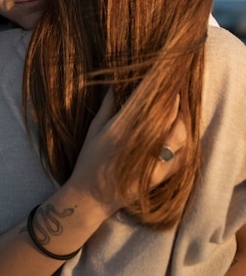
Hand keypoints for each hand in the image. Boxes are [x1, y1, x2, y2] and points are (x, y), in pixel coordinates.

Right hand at [67, 92, 186, 216]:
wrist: (90, 197)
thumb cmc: (88, 160)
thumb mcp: (93, 129)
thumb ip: (107, 105)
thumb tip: (115, 83)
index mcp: (121, 129)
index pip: (148, 103)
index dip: (160, 89)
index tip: (165, 78)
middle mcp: (139, 145)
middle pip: (167, 116)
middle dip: (174, 101)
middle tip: (176, 90)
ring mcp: (152, 162)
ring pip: (179, 135)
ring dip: (182, 120)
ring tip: (181, 111)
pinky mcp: (160, 177)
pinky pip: (181, 157)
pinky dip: (186, 143)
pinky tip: (184, 134)